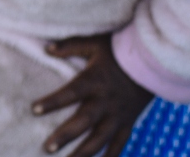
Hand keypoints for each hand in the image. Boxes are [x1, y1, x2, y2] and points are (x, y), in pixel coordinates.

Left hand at [32, 35, 154, 156]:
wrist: (154, 63)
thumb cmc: (120, 51)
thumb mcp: (95, 44)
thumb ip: (70, 46)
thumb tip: (46, 49)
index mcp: (95, 80)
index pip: (71, 92)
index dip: (53, 101)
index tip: (35, 110)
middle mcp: (106, 101)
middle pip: (84, 121)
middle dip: (65, 135)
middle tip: (48, 148)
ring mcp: (118, 115)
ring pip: (100, 138)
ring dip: (84, 153)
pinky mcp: (128, 123)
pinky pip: (119, 143)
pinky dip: (110, 156)